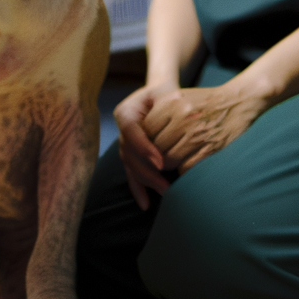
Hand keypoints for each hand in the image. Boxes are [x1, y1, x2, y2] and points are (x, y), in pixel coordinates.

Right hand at [114, 83, 176, 209]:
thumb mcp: (167, 94)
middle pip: (129, 153)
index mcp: (126, 112)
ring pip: (130, 165)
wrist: (161, 95)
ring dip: (146, 181)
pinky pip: (132, 173)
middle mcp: (122, 129)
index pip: (131, 130)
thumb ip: (167, 109)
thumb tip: (177, 130)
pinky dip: (138, 188)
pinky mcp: (131, 155)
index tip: (160, 162)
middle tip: (167, 186)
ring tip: (166, 193)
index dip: (144, 147)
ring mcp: (125, 143)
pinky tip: (146, 204)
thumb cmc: (167, 93)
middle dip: (147, 171)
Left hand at [142, 84, 266, 174]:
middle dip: (155, 156)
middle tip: (160, 160)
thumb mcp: (181, 98)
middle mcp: (182, 116)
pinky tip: (189, 164)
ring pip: (168, 160)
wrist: (240, 101)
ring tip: (174, 162)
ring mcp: (196, 133)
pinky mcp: (210, 148)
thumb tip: (140, 135)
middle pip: (154, 147)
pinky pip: (186, 168)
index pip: (146, 130)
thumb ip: (160, 113)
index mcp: (171, 102)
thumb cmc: (206, 102)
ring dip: (169, 166)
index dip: (146, 142)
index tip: (151, 147)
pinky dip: (184, 171)